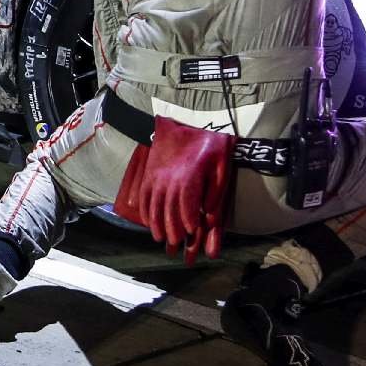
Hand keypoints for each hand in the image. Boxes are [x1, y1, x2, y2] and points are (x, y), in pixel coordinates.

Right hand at [112, 117, 233, 265]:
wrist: (188, 120)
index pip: (187, 208)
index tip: (191, 232)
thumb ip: (216, 192)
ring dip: (156, 225)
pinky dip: (145, 210)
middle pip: (168, 212)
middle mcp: (169, 181)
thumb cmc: (210, 144)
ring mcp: (156, 178)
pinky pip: (144, 196)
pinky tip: (148, 221)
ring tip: (160, 238)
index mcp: (189, 179)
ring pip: (154, 207)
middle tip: (174, 245)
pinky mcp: (150, 174)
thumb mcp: (222, 166)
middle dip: (172, 231)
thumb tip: (210, 215)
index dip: (188, 223)